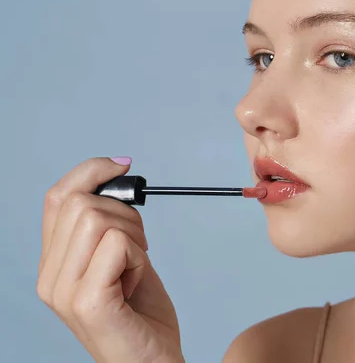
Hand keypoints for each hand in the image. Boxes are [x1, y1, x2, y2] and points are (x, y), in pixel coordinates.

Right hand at [37, 157, 184, 362]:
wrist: (153, 362)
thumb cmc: (142, 314)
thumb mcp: (123, 259)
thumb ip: (109, 225)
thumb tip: (115, 177)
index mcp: (53, 263)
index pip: (55, 198)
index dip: (89, 172)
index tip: (122, 164)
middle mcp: (49, 277)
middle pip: (78, 202)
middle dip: (124, 212)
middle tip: (141, 244)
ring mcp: (63, 291)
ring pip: (97, 218)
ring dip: (133, 235)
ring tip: (137, 267)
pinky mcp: (87, 302)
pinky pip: (116, 244)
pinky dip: (139, 256)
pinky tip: (136, 282)